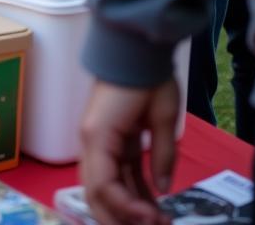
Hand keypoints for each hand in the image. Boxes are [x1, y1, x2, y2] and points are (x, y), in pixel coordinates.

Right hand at [80, 78, 177, 224]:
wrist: (132, 47)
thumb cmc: (147, 77)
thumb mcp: (163, 115)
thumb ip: (164, 153)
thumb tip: (163, 189)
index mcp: (99, 136)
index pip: (103, 186)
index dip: (127, 210)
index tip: (155, 218)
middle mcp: (91, 141)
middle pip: (95, 192)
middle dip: (119, 217)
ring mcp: (97, 140)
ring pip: (104, 185)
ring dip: (125, 208)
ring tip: (157, 221)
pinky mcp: (108, 138)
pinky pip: (115, 172)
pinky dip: (130, 192)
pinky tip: (152, 206)